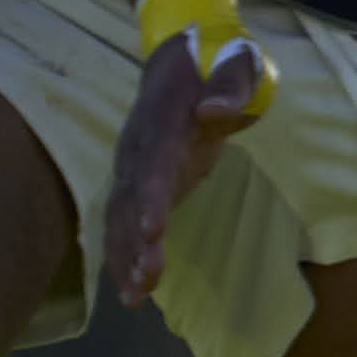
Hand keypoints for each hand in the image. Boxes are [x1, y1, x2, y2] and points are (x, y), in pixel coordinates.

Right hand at [100, 34, 264, 305]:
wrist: (178, 59)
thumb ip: (230, 87)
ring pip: (119, 215)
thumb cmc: (217, 62)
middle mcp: (137, 147)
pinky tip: (130, 291)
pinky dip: (122, 255)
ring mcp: (130, 166)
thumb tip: (215, 111)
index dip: (151, 195)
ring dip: (125, 256)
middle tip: (147, 280)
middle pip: (130, 198)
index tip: (152, 229)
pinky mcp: (134, 183)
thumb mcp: (237, 64)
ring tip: (136, 297)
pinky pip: (121, 221)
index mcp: (164, 120)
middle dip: (135, 241)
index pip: (155, 161)